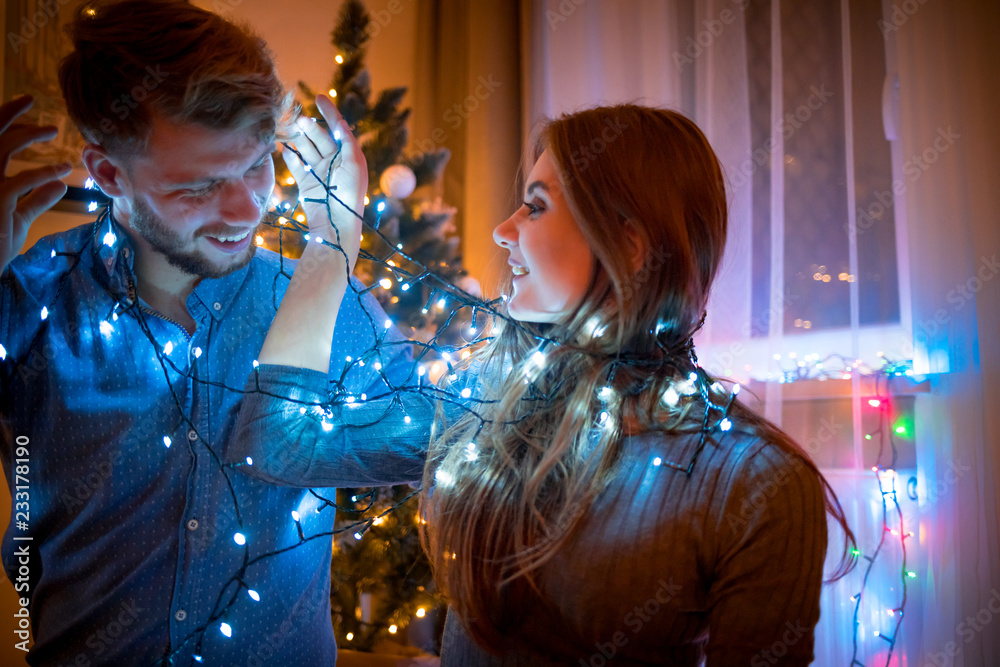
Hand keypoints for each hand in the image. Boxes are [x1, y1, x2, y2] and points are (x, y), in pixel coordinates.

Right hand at [0, 96, 71, 272]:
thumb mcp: (17, 217)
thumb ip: (36, 199)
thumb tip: (59, 186)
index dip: (5, 120)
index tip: (25, 105)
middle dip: (7, 113)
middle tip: (30, 100)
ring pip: (2, 148)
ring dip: (27, 135)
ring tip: (52, 131)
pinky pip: (21, 180)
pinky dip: (43, 172)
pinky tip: (61, 169)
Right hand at [286, 95, 366, 271]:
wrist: (335, 224)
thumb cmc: (349, 194)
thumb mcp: (354, 165)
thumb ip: (348, 143)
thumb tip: (342, 123)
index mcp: (348, 156)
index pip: (338, 129)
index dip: (330, 112)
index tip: (319, 98)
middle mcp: (334, 162)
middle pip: (320, 137)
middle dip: (310, 127)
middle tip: (300, 120)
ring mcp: (319, 171)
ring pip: (306, 148)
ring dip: (298, 138)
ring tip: (289, 129)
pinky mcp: (306, 182)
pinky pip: (296, 164)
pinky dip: (290, 156)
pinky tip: (283, 147)